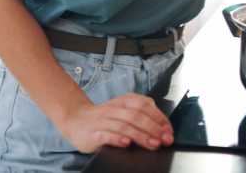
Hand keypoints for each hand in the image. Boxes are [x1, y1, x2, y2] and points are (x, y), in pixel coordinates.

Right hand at [59, 93, 173, 152]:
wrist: (76, 119)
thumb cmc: (105, 117)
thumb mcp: (124, 109)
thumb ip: (141, 112)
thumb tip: (162, 125)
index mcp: (125, 100)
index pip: (146, 105)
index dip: (159, 118)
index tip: (169, 131)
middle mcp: (115, 108)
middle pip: (137, 116)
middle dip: (154, 128)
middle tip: (165, 139)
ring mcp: (104, 120)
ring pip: (125, 125)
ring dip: (141, 135)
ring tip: (153, 144)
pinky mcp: (93, 133)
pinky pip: (106, 135)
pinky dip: (117, 139)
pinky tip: (126, 143)